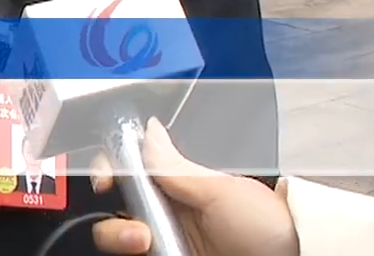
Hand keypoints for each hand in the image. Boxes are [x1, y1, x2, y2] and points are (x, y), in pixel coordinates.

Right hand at [89, 119, 298, 255]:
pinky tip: (149, 254)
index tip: (105, 181)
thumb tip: (148, 129)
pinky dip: (132, 255)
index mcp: (176, 189)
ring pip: (119, 243)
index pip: (126, 175)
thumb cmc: (267, 227)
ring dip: (121, 241)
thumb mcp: (220, 193)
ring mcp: (167, 246)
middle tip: (138, 234)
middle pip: (114, 215)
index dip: (108, 174)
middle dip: (114, 224)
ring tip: (146, 247)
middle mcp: (166, 219)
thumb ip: (175, 167)